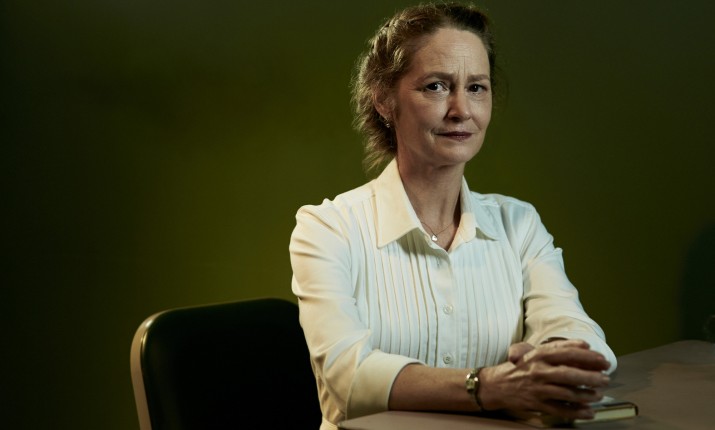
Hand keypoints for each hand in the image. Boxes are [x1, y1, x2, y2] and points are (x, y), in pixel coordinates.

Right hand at [479, 340, 610, 419]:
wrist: (497, 385)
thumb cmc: (520, 367)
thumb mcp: (535, 351)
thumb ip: (558, 347)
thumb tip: (583, 344)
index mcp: (539, 355)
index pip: (567, 353)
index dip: (588, 356)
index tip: (603, 360)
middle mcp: (538, 371)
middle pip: (570, 374)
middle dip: (591, 377)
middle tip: (606, 379)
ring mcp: (537, 388)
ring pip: (567, 393)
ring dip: (586, 395)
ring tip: (598, 394)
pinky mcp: (537, 404)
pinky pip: (560, 409)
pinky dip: (577, 412)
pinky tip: (588, 412)